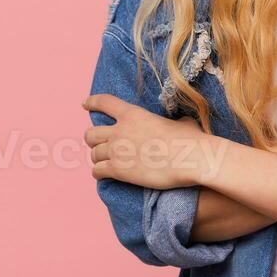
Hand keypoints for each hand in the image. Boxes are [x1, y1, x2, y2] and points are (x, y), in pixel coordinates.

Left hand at [82, 94, 227, 188]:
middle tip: (99, 144)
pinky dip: (98, 173)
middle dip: (93, 139)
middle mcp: (120, 131)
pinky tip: (103, 174)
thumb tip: (178, 124)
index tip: (85, 104)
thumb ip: (170, 122)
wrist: (191, 158)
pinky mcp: (118, 170)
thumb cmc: (190, 140)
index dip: (92, 102)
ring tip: (103, 162)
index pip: (104, 103)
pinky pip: (97, 171)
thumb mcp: (180, 122)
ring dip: (98, 158)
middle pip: (91, 134)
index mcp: (133, 114)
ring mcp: (117, 151)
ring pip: (93, 154)